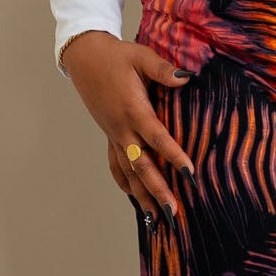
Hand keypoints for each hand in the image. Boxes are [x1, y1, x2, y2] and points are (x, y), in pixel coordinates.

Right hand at [60, 31, 195, 226]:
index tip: (190, 174)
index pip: (157, 138)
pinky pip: (116, 164)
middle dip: (158, 190)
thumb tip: (185, 78)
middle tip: (173, 212)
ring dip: (142, 195)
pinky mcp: (110, 134)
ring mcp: (114, 134)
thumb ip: (163, 70)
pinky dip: (125, 182)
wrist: (85, 58)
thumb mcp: (141, 57)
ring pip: (128, 171)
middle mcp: (122, 128)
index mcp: (134, 110)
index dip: (174, 156)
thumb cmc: (117, 56)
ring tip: (155, 218)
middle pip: (142, 166)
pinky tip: (134, 197)